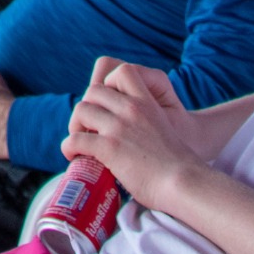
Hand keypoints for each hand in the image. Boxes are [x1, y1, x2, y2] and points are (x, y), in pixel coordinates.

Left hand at [65, 61, 203, 209]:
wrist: (184, 182)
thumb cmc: (177, 165)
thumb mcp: (164, 128)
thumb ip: (145, 122)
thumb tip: (129, 135)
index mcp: (147, 102)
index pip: (122, 71)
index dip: (108, 83)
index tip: (108, 105)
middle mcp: (131, 109)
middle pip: (93, 90)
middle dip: (87, 107)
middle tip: (88, 128)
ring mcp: (119, 127)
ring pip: (81, 110)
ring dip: (76, 126)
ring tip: (80, 141)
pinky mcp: (109, 147)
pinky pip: (76, 139)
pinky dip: (69, 147)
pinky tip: (73, 155)